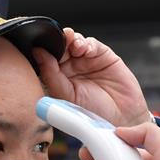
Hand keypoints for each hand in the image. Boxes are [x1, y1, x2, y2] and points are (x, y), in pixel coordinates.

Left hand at [33, 28, 151, 126]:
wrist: (122, 119)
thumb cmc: (94, 114)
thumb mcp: (67, 97)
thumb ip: (51, 75)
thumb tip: (38, 53)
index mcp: (57, 79)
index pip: (46, 60)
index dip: (44, 51)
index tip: (41, 45)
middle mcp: (70, 69)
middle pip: (60, 48)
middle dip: (58, 41)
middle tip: (59, 41)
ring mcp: (86, 61)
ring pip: (74, 42)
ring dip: (72, 40)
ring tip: (74, 45)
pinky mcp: (102, 56)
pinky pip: (92, 44)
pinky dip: (87, 43)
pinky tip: (86, 50)